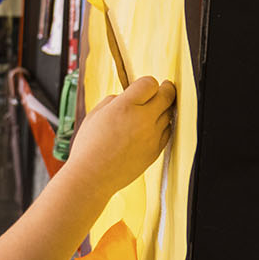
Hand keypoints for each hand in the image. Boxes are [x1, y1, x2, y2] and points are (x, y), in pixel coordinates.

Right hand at [69, 76, 176, 193]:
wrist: (92, 177)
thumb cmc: (89, 147)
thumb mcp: (94, 115)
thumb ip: (113, 100)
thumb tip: (126, 97)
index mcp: (125, 106)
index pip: (149, 83)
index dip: (147, 83)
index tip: (145, 86)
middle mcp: (142, 119)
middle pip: (167, 95)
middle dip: (166, 89)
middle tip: (165, 87)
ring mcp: (151, 136)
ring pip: (169, 114)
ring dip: (163, 109)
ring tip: (153, 110)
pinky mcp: (155, 151)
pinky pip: (167, 132)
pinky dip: (162, 127)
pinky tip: (151, 127)